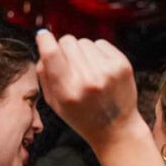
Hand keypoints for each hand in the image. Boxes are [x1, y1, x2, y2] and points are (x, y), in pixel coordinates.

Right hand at [35, 31, 141, 149]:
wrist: (116, 129)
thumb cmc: (82, 117)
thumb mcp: (55, 103)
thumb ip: (44, 74)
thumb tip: (43, 42)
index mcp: (67, 92)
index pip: (51, 53)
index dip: (45, 40)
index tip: (44, 36)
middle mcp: (87, 80)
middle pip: (67, 41)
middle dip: (65, 49)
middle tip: (71, 65)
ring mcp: (107, 72)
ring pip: (84, 41)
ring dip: (83, 52)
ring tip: (88, 71)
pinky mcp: (122, 65)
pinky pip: (101, 43)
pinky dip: (98, 52)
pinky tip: (100, 69)